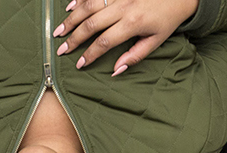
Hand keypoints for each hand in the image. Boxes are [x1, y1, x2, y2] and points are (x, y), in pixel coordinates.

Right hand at [54, 0, 198, 75]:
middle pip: (91, 24)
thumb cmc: (167, 18)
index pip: (104, 42)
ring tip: (58, 31)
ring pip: (89, 5)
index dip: (89, 54)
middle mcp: (123, 6)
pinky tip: (70, 7)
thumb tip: (115, 70)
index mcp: (133, 23)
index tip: (79, 64)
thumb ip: (135, 56)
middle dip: (74, 38)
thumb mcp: (156, 41)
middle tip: (61, 50)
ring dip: (72, 19)